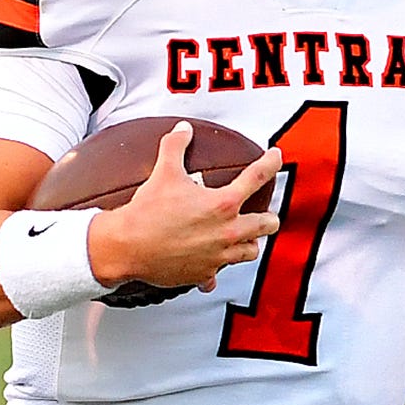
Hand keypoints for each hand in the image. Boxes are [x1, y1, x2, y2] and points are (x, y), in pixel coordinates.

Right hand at [88, 122, 282, 291]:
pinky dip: (215, 270)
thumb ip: (175, 146)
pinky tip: (209, 267)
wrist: (128, 246)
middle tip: (265, 214)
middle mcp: (227, 232)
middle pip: (267, 225)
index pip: (256, 177)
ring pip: (250, 252)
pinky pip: (217, 274)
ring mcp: (219, 255)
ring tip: (245, 238)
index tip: (276, 157)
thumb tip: (182, 130)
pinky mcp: (205, 273)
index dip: (270, 163)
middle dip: (269, 217)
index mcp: (223, 204)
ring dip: (250, 243)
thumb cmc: (147, 211)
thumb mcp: (163, 172)